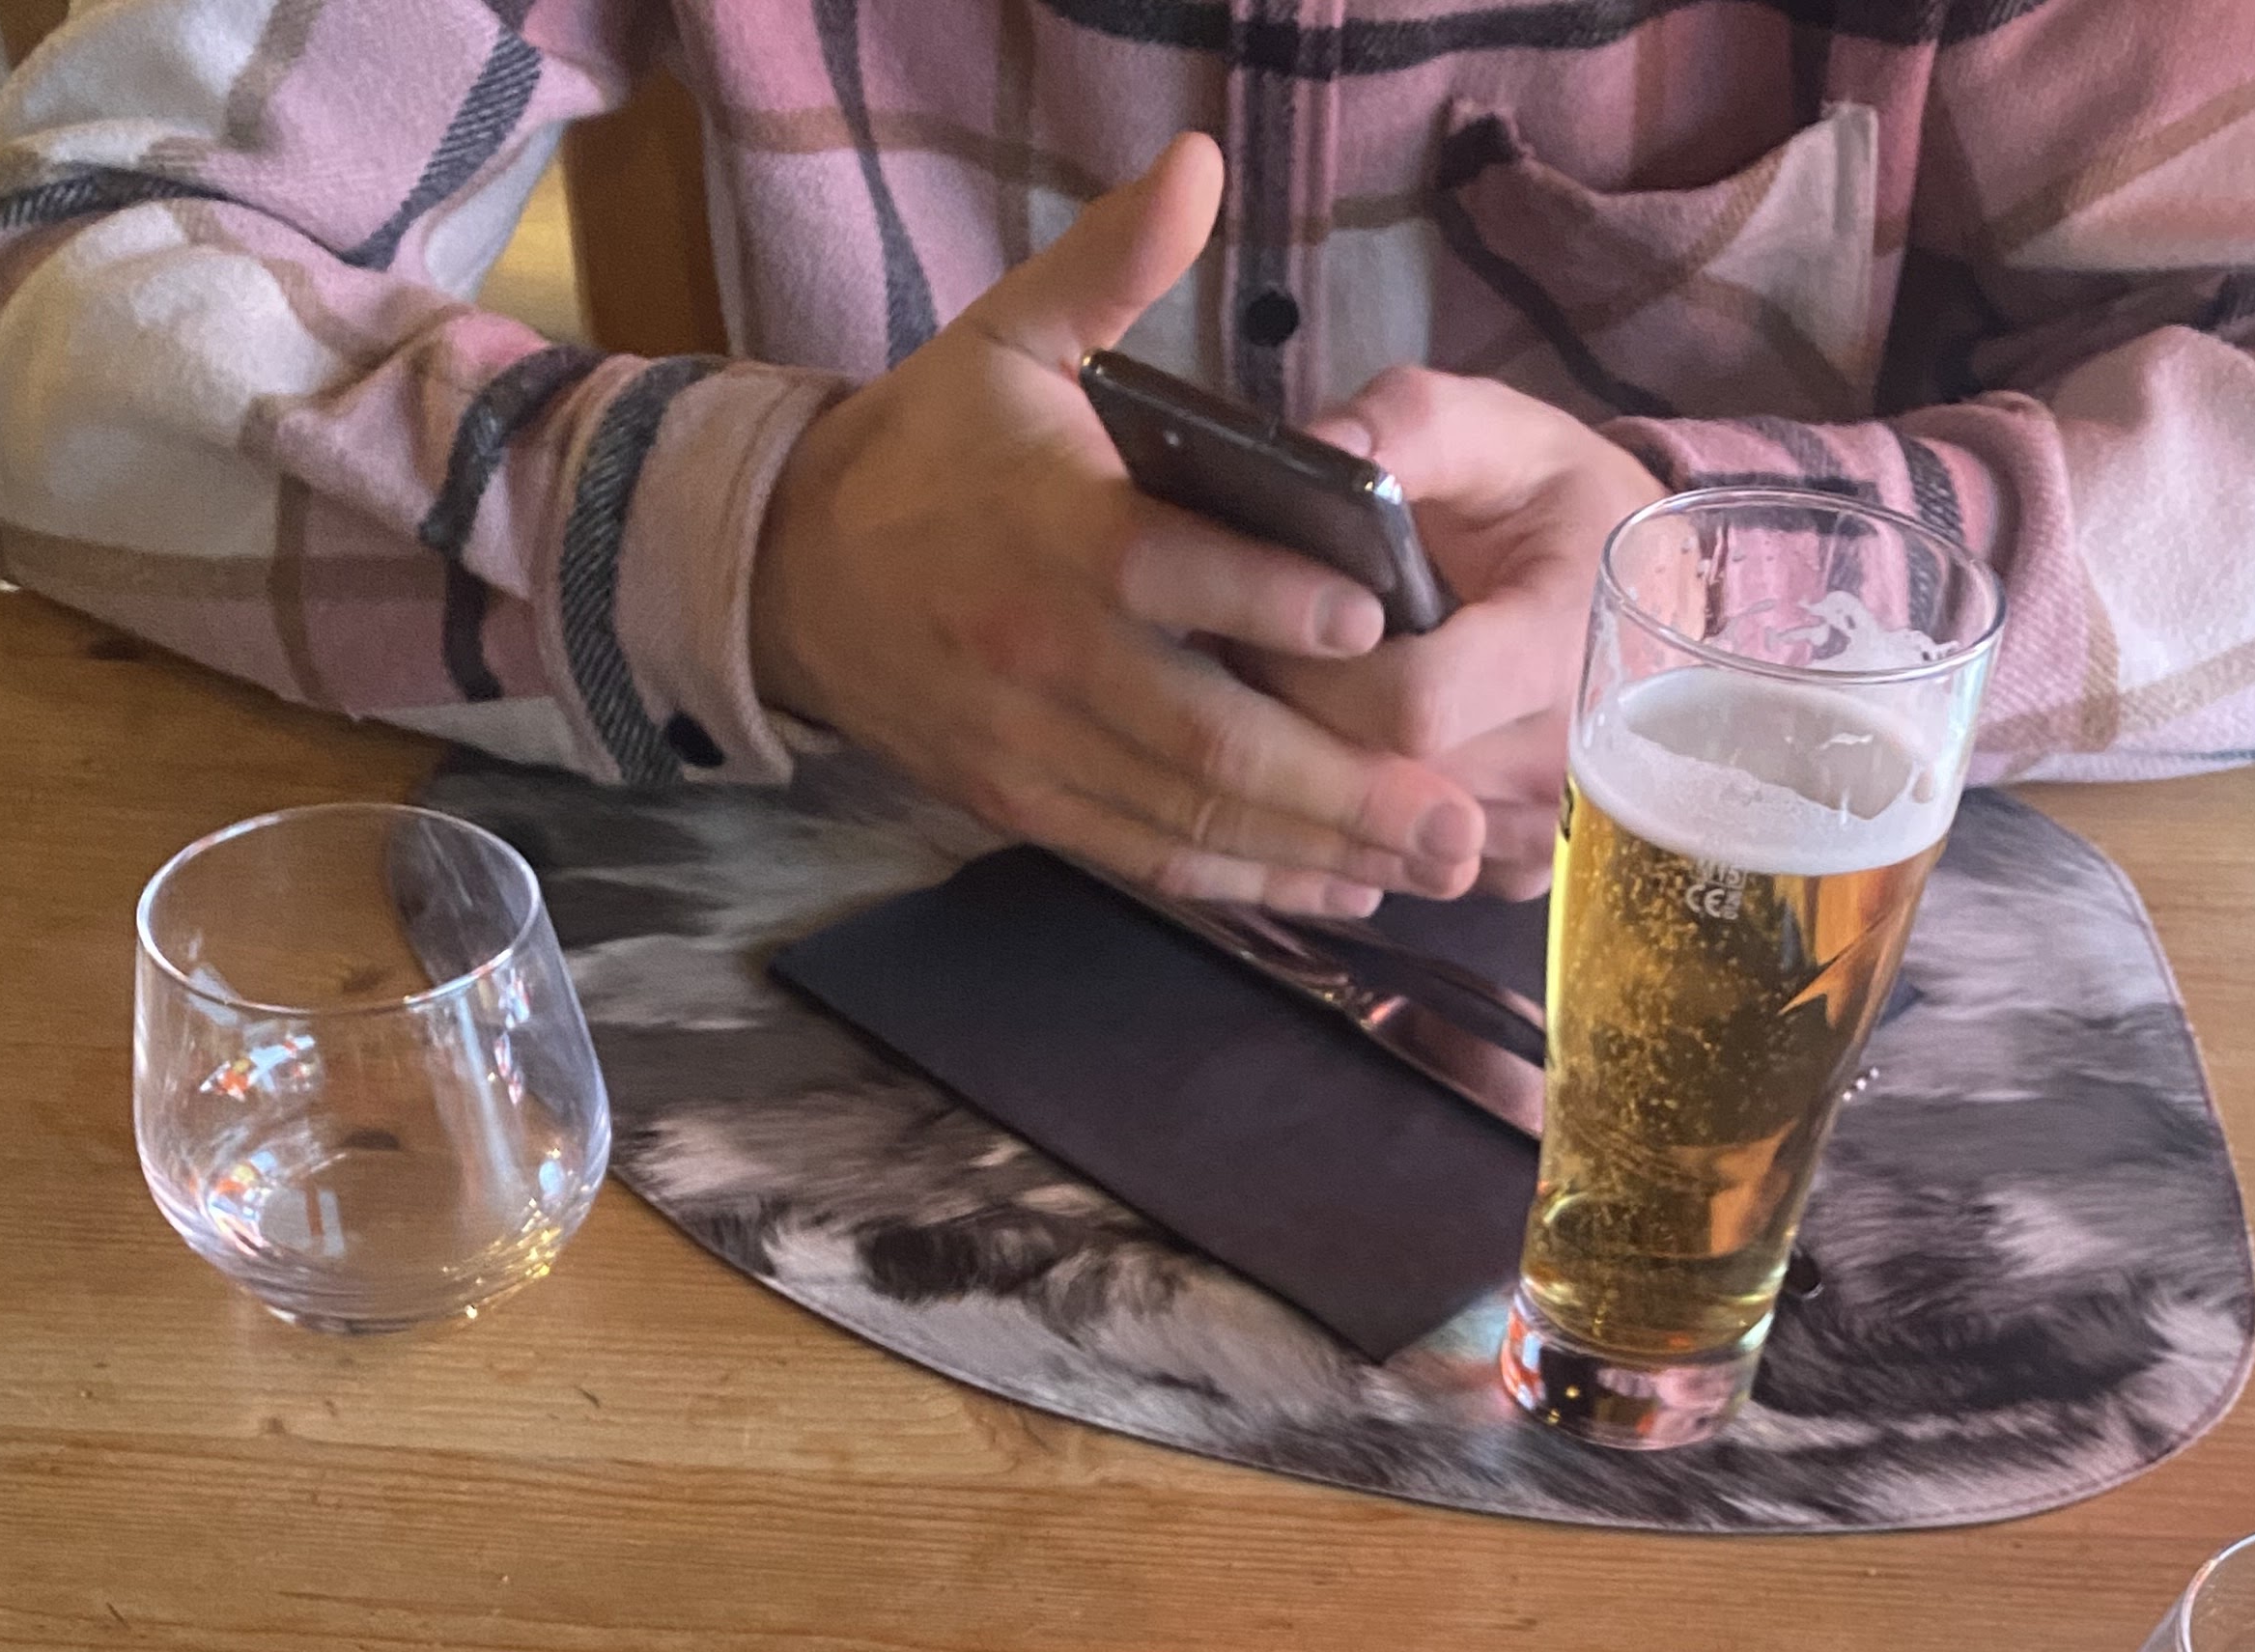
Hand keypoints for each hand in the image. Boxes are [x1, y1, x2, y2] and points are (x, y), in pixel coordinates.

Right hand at [748, 136, 1487, 915]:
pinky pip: (1154, 859)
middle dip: (1343, 787)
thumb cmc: (930, 452)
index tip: (1376, 618)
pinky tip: (1340, 884)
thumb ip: (1111, 264)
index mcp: (1057, 532)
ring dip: (1320, 852)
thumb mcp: (1008, 337)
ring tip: (1432, 865)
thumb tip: (1197, 166)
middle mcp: (1050, 657)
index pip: (1172, 570)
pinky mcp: (1031, 808)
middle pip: (1209, 740)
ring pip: (1195, 820)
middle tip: (1455, 818)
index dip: (1273, 598)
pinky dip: (1250, 883)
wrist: (799, 577)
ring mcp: (1040, 749)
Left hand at [1251, 369, 1659, 896]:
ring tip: (1305, 698)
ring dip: (1320, 775)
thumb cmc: (1565, 507)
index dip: (1318, 671)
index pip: (1412, 707)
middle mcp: (1565, 763)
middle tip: (1255, 656)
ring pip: (1382, 837)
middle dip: (1296, 720)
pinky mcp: (1520, 867)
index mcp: (1562, 650)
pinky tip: (1347, 756)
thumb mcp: (1500, 432)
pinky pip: (1406, 869)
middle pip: (1382, 780)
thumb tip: (1318, 455)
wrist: (1658, 594)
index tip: (1268, 625)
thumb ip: (1408, 428)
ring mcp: (1547, 830)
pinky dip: (1359, 821)